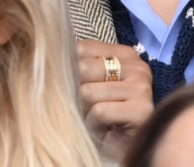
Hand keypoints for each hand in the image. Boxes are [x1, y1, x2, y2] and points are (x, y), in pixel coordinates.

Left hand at [77, 40, 152, 160]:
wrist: (125, 146)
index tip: (76, 86)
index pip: (83, 47)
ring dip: (85, 111)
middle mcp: (137, 67)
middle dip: (77, 91)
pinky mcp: (141, 110)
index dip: (70, 68)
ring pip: (89, 92)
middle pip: (84, 67)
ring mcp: (142, 87)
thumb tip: (52, 57)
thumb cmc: (106, 113)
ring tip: (95, 118)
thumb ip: (81, 65)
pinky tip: (103, 127)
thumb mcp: (94, 83)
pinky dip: (94, 123)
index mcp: (126, 55)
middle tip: (85, 106)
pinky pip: (100, 111)